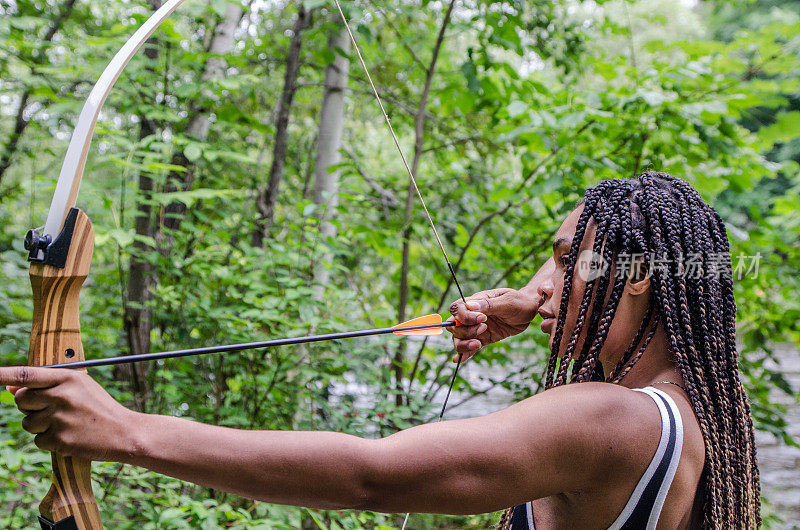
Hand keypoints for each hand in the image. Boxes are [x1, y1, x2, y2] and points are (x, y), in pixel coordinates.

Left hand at [1, 367, 138, 461]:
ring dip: (39, 425)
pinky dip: (49, 440)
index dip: (4, 374)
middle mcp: (61, 396)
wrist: (123, 432)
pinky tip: (68, 436)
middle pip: (21, 400)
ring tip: (64, 423)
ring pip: (27, 423)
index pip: (27, 374)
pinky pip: (38, 440)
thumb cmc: (99, 407)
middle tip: (48, 408)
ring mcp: (59, 418)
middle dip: (28, 405)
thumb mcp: (80, 387)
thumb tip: (11, 388)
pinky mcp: (59, 439)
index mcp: (67, 378)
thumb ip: (48, 385)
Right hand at [448, 288, 541, 361]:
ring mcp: (477, 328)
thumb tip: (470, 306)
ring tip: (478, 345)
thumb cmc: (519, 301)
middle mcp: (472, 316)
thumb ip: (489, 304)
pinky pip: (469, 347)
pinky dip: (463, 354)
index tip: (483, 318)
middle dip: (465, 331)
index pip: (457, 308)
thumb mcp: (507, 301)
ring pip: (459, 338)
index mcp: (476, 302)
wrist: (529, 310)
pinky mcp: (483, 339)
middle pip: (454, 325)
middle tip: (484, 329)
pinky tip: (459, 360)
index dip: (464, 316)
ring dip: (464, 344)